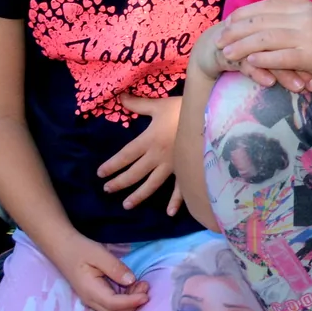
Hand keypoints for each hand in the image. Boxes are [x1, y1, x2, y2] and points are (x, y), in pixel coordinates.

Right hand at [50, 234, 148, 310]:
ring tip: (141, 285)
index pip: (113, 304)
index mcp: (90, 290)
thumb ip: (115, 267)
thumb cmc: (79, 249)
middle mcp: (91, 300)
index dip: (131, 302)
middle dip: (133, 304)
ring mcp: (92, 300)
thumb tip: (131, 280)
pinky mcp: (96, 297)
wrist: (62, 248)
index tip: (146, 295)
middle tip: (145, 286)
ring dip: (131, 304)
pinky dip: (126, 301)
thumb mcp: (98, 253)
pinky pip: (113, 306)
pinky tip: (133, 287)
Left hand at [99, 94, 182, 211]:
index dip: (112, 165)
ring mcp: (173, 166)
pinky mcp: (187, 169)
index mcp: (149, 140)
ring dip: (139, 195)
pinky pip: (181, 188)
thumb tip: (120, 97)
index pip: (125, 156)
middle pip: (135, 173)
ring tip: (126, 204)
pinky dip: (176, 201)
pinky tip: (169, 212)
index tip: (100, 173)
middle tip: (107, 190)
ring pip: (152, 184)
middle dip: (119, 182)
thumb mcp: (159, 105)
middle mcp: (157, 156)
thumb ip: (139, 104)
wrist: (210, 117)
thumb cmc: (184, 109)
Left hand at [216, 0, 311, 95]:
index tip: (227, 23)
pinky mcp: (311, 56)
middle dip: (237, 31)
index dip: (243, 14)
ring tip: (227, 54)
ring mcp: (309, 36)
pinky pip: (280, 56)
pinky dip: (261, 59)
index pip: (266, 6)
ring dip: (242, 46)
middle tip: (219, 40)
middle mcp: (306, 17)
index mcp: (306, 7)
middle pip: (262, 21)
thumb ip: (294, 4)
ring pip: (266, 38)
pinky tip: (248, 62)